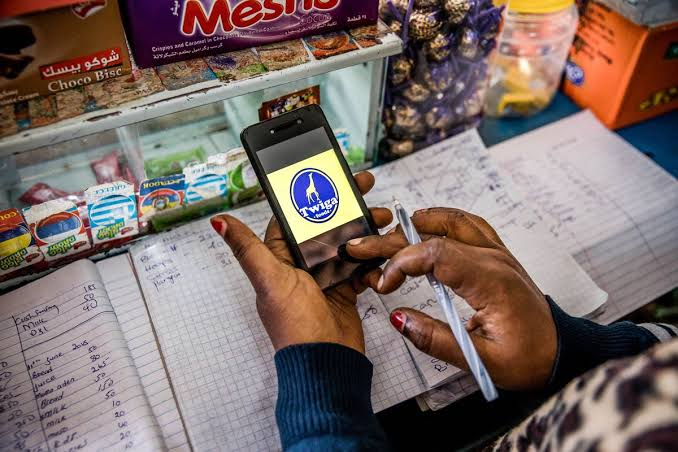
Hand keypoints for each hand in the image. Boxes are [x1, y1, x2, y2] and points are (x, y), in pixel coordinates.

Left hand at [210, 171, 391, 354]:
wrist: (326, 363)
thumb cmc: (294, 326)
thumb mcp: (271, 280)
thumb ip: (248, 249)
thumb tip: (218, 222)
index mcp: (281, 258)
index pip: (295, 216)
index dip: (312, 193)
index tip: (332, 176)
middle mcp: (301, 265)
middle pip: (325, 226)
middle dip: (346, 208)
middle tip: (366, 191)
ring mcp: (324, 277)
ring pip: (346, 243)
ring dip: (364, 231)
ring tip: (381, 221)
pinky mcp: (344, 289)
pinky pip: (360, 266)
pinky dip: (372, 260)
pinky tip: (380, 255)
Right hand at [346, 208, 556, 389]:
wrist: (560, 351)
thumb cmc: (528, 357)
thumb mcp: (481, 360)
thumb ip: (436, 339)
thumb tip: (398, 317)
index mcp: (491, 280)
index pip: (437, 253)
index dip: (402, 263)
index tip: (384, 284)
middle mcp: (494, 258)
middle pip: (436, 234)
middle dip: (393, 241)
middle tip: (362, 247)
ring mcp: (497, 252)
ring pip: (452, 221)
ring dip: (417, 224)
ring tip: (387, 232)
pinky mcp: (496, 255)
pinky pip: (467, 224)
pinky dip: (441, 220)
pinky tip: (425, 224)